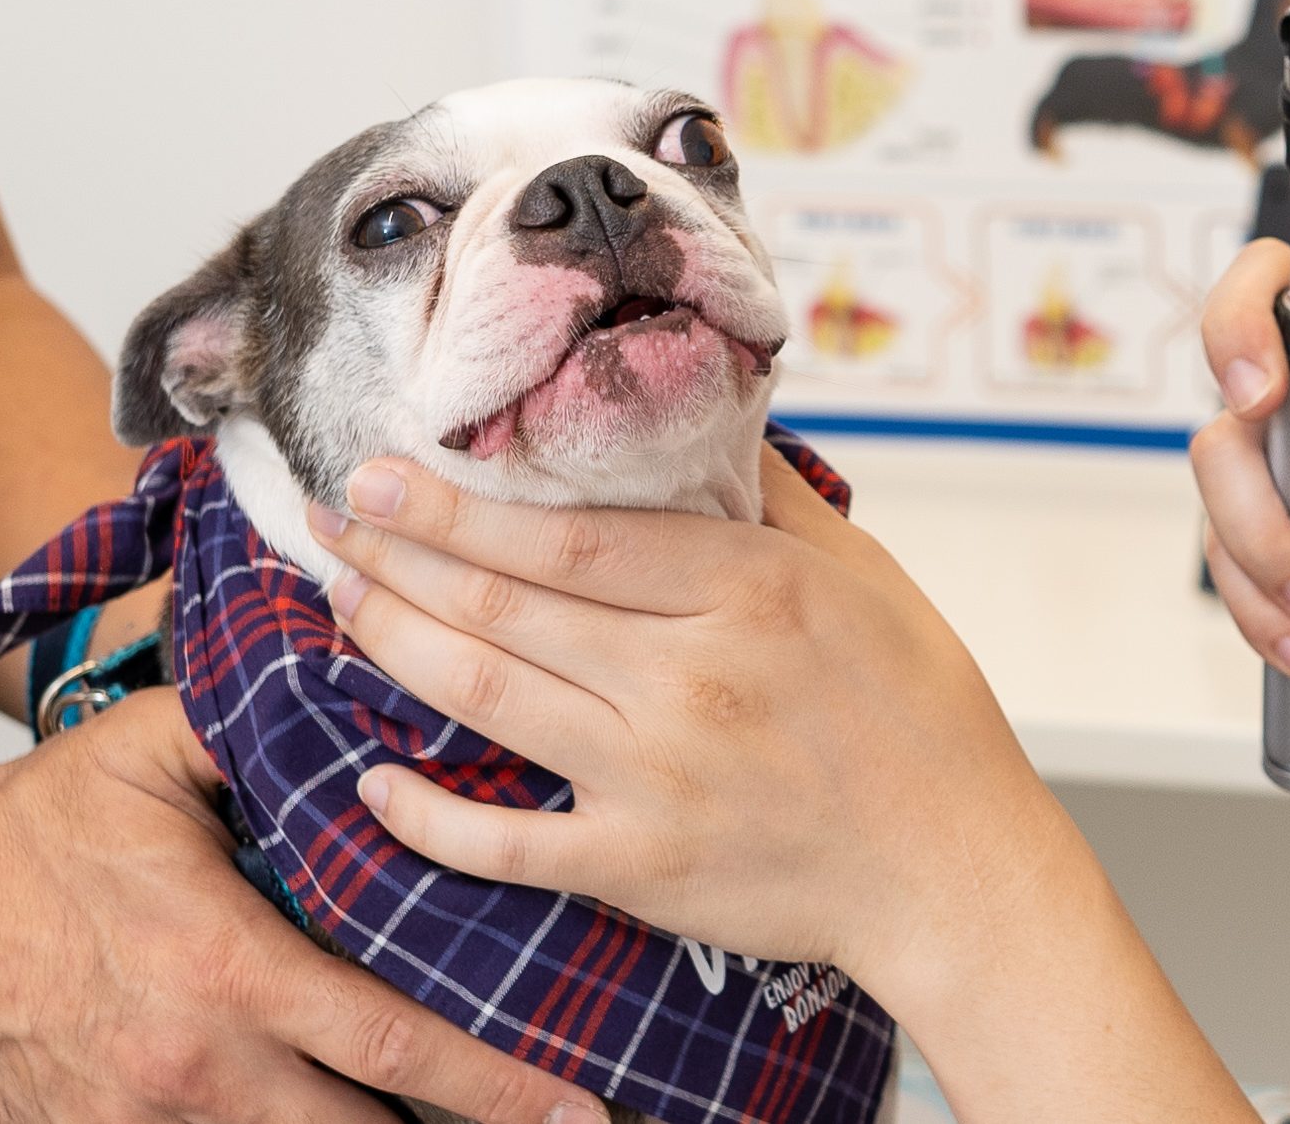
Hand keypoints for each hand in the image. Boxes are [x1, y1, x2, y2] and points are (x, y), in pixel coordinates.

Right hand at [0, 691, 602, 1123]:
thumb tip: (384, 682)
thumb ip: (272, 724)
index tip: (581, 1108)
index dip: (499, 1087)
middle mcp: (197, 1068)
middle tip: (546, 1123)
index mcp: (230, 970)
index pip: (396, 1045)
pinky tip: (324, 1120)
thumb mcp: (157, 749)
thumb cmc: (42, 825)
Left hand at [308, 450, 1088, 998]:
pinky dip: (429, 816)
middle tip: (334, 519)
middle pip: (506, 607)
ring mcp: (659, 779)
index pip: (568, 539)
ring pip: (490, 699)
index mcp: (749, 593)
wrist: (956, 870)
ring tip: (344, 601)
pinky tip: (374, 781)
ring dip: (397, 645)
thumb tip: (696, 420)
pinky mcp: (641, 868)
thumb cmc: (924, 717)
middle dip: (401, 556)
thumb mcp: (864, 578)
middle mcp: (693, 679)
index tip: (388, 471)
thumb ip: (768, 501)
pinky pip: (505, 842)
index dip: (460, 505)